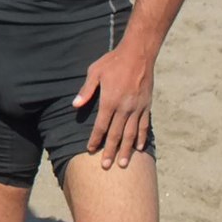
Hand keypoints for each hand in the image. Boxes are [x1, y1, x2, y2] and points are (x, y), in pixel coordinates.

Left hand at [72, 43, 154, 169]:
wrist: (138, 55)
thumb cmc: (112, 62)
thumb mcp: (95, 72)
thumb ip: (86, 91)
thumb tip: (75, 106)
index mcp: (110, 101)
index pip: (101, 126)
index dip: (95, 139)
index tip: (90, 150)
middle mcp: (125, 108)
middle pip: (117, 135)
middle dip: (111, 151)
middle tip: (106, 166)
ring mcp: (137, 108)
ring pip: (132, 134)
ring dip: (127, 150)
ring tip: (124, 164)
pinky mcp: (146, 106)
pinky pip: (144, 126)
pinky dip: (141, 138)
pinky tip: (139, 148)